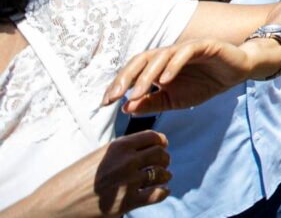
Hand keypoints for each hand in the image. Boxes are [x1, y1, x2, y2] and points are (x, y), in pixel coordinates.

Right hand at [22, 131, 170, 216]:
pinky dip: (163, 192)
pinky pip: (158, 194)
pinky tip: (159, 192)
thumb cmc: (71, 181)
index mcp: (117, 147)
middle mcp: (126, 161)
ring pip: (162, 173)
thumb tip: (143, 151)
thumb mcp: (96, 157)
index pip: (152, 137)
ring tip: (161, 178)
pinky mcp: (126, 203)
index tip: (161, 146)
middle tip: (161, 164)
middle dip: (163, 159)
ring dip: (164, 175)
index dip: (160, 141)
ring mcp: (128, 182)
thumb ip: (119, 153)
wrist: (55, 205)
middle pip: (160, 154)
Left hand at [106, 38, 274, 115]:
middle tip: (113, 97)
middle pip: (141, 60)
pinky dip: (173, 65)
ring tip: (137, 93)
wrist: (238, 71)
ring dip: (146, 75)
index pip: (134, 71)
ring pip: (160, 56)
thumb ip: (153, 103)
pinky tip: (164, 81)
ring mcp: (185, 48)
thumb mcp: (176, 100)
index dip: (118, 85)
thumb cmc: (206, 83)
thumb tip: (126, 108)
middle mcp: (169, 54)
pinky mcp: (204, 45)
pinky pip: (184, 53)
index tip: (105, 103)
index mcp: (160, 65)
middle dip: (124, 78)